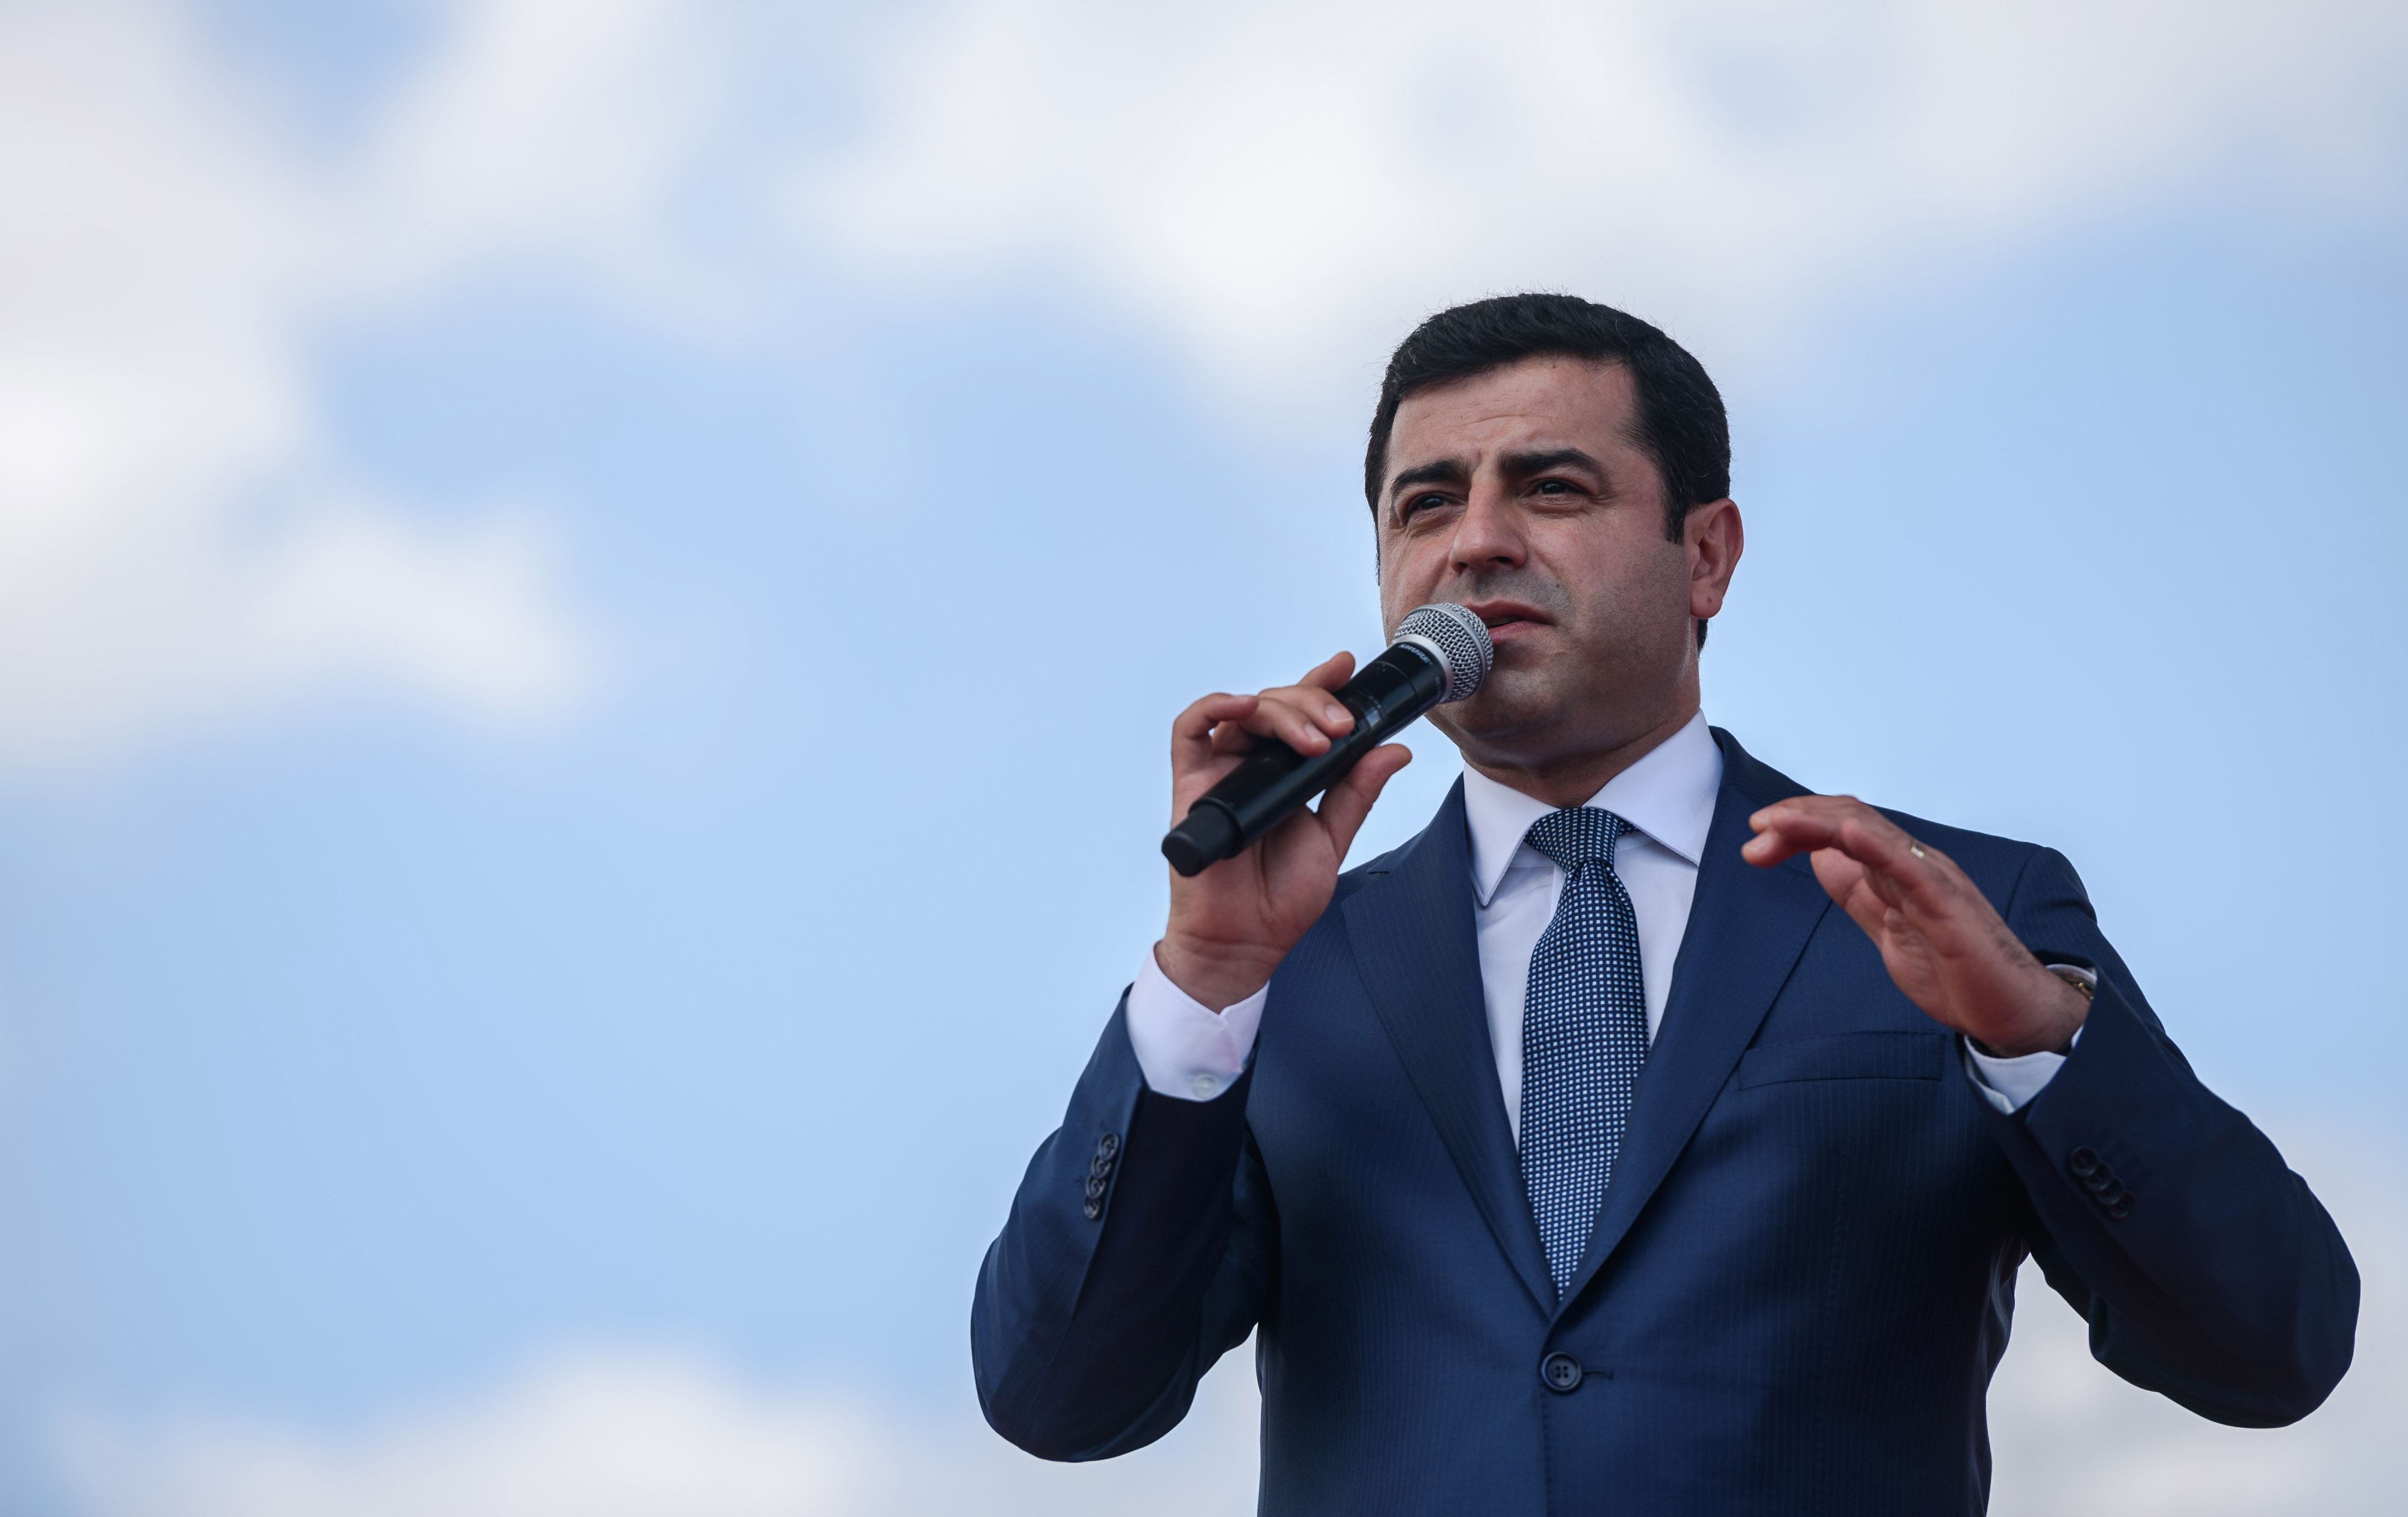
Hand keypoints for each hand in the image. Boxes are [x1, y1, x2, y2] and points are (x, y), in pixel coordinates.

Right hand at [1157, 652, 1412, 1010]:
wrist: (1247, 941)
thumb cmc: (1281, 896)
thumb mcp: (1333, 836)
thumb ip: (1358, 791)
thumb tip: (1393, 750)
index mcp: (1285, 773)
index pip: (1300, 715)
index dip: (1321, 685)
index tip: (1348, 667)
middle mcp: (1251, 765)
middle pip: (1276, 706)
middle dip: (1314, 704)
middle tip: (1342, 727)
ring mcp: (1220, 771)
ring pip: (1244, 712)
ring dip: (1284, 712)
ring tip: (1317, 738)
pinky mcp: (1190, 784)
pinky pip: (1190, 730)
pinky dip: (1215, 707)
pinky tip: (1244, 705)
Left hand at [1742, 795, 2086, 1057]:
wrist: (2009, 1012)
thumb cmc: (1955, 970)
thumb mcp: (1885, 928)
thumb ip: (1856, 893)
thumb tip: (1819, 858)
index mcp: (1895, 871)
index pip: (1840, 829)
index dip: (1797, 826)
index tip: (1757, 840)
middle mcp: (1913, 866)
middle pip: (1850, 820)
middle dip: (1798, 820)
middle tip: (1756, 831)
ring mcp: (1933, 881)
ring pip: (1873, 834)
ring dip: (1822, 823)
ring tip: (1781, 821)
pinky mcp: (1950, 906)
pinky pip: (1913, 868)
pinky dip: (1879, 847)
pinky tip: (1849, 834)